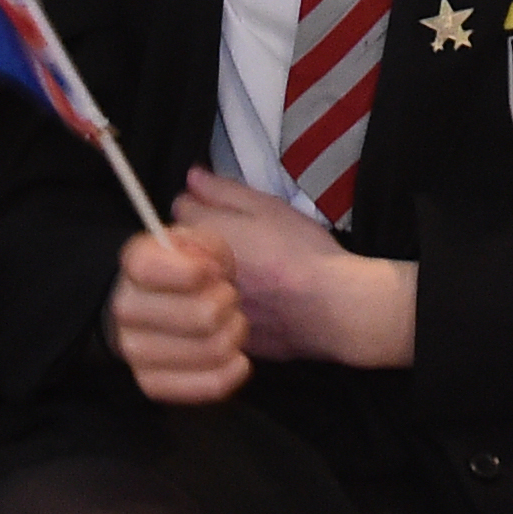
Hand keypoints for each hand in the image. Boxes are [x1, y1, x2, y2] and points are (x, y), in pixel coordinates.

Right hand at [108, 224, 250, 403]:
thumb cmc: (217, 259)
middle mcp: (126, 306)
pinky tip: (238, 357)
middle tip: (231, 295)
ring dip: (235, 334)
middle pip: (200, 315)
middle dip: (229, 303)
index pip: (147, 266)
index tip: (216, 270)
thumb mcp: (217, 224)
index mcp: (136, 260)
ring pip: (209, 350)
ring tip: (235, 322)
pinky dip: (233, 371)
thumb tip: (197, 216)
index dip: (192, 270)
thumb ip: (210, 218)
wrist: (219, 305)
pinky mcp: (154, 384)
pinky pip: (207, 385)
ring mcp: (137, 350)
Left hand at [172, 167, 414, 367]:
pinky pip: (214, 314)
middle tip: (240, 243)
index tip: (224, 213)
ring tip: (248, 274)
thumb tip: (192, 177)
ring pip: (195, 284)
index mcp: (205, 238)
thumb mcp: (268, 208)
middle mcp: (196, 276)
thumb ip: (224, 191)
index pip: (181, 210)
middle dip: (200, 242)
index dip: (203, 206)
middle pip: (183, 249)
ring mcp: (208, 309)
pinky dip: (228, 305)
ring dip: (209, 275)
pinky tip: (257, 301)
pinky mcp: (224, 336)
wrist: (331, 307)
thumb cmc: (302, 250)